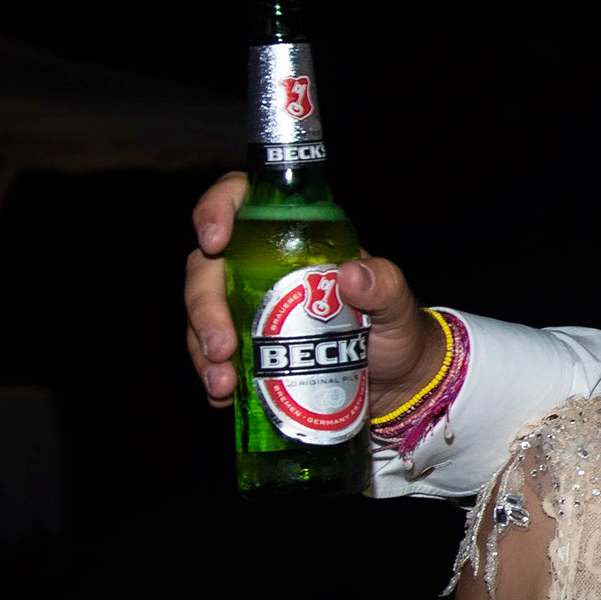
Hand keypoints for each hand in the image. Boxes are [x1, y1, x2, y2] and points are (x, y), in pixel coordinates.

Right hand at [185, 173, 430, 410]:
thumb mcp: (398, 305)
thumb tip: (351, 274)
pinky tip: (222, 397)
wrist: (398, 384)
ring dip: (201, 349)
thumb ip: (385, 285)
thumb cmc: (396, 331)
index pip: (241, 202)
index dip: (216, 209)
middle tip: (221, 347)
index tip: (214, 240)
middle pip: (208, 268)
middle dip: (204, 306)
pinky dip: (212, 376)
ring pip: (203, 314)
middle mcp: (261, 267)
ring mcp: (249, 308)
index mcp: (295, 238)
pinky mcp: (247, 348)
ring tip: (223, 384)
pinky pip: (212, 356)